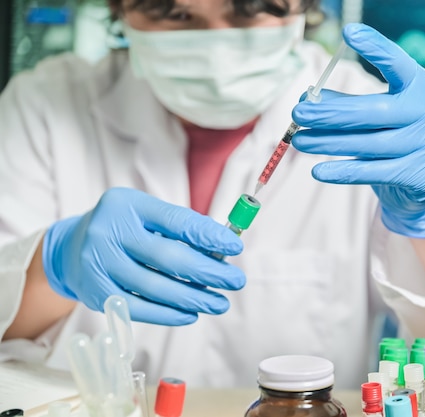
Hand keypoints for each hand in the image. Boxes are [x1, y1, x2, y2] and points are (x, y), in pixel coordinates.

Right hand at [42, 187, 244, 324]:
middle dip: (208, 272)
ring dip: (193, 298)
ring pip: (155, 287)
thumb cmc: (124, 229)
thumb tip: (222, 252)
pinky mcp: (95, 293)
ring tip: (219, 302)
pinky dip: (168, 314)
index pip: (176, 221)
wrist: (71, 249)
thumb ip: (180, 229)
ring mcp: (98, 264)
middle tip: (235, 281)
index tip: (235, 247)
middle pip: (168, 257)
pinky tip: (190, 314)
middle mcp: (109, 232)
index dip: (209, 236)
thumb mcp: (147, 216)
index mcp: (128, 205)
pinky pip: (139, 308)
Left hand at [291, 23, 424, 237]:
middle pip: (374, 111)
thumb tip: (308, 99)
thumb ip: (350, 102)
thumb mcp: (382, 111)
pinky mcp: (420, 176)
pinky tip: (318, 171)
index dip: (376, 48)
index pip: (399, 64)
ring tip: (300, 140)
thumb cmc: (399, 133)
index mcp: (422, 86)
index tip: (350, 33)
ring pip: (369, 144)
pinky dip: (342, 172)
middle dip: (331, 112)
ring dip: (328, 142)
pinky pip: (373, 172)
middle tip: (299, 112)